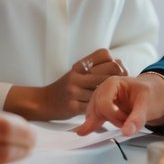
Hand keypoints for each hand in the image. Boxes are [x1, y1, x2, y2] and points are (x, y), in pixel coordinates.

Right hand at [8, 48, 128, 120]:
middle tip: (121, 87)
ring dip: (112, 96)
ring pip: (104, 90)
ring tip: (113, 99)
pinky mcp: (72, 106)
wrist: (43, 102)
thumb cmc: (65, 88)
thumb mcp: (77, 73)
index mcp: (79, 65)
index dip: (115, 62)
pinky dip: (102, 108)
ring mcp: (74, 90)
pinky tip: (103, 109)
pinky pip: (94, 106)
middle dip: (119, 79)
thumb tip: (120, 66)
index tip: (118, 72)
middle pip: (110, 70)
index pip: (104, 54)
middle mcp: (76, 75)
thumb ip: (94, 69)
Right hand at [74, 72, 163, 136]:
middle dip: (111, 120)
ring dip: (105, 124)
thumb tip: (127, 132)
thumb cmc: (149, 94)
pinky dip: (98, 126)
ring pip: (92, 117)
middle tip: (126, 121)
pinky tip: (101, 129)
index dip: (114, 116)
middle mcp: (102, 90)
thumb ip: (137, 118)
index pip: (103, 104)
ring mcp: (98, 100)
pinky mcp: (99, 109)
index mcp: (112, 83)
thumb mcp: (147, 104)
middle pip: (96, 111)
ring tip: (122, 121)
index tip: (127, 119)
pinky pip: (92, 119)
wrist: (152, 94)